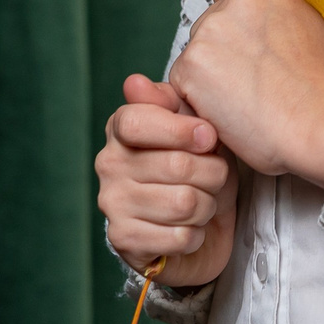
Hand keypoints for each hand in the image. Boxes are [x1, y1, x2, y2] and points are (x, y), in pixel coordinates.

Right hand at [96, 74, 234, 286]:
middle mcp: (108, 165)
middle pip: (176, 165)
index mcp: (120, 129)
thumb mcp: (193, 126)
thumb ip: (170, 101)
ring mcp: (112, 204)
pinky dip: (197, 234)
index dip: (180, 130)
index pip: (136, 122)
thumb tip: (134, 82)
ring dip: (208, 205)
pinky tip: (191, 229)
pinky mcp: (123, 241)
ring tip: (204, 201)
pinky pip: (180, 237)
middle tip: (215, 176)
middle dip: (213, 173)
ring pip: (183, 203)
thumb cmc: (198, 167)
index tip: (209, 137)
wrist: (199, 225)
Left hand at [169, 0, 323, 185]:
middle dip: (221, 48)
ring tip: (239, 97)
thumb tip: (270, 20)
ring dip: (208, 72)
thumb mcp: (314, 28)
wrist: (314, 121)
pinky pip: (182, 80)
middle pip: (211, 21)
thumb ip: (284, 13)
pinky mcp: (191, 62)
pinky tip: (226, 109)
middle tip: (244, 78)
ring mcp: (212, 28)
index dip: (238, 26)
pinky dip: (197, 97)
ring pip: (196, 51)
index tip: (245, 46)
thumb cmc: (319, 86)